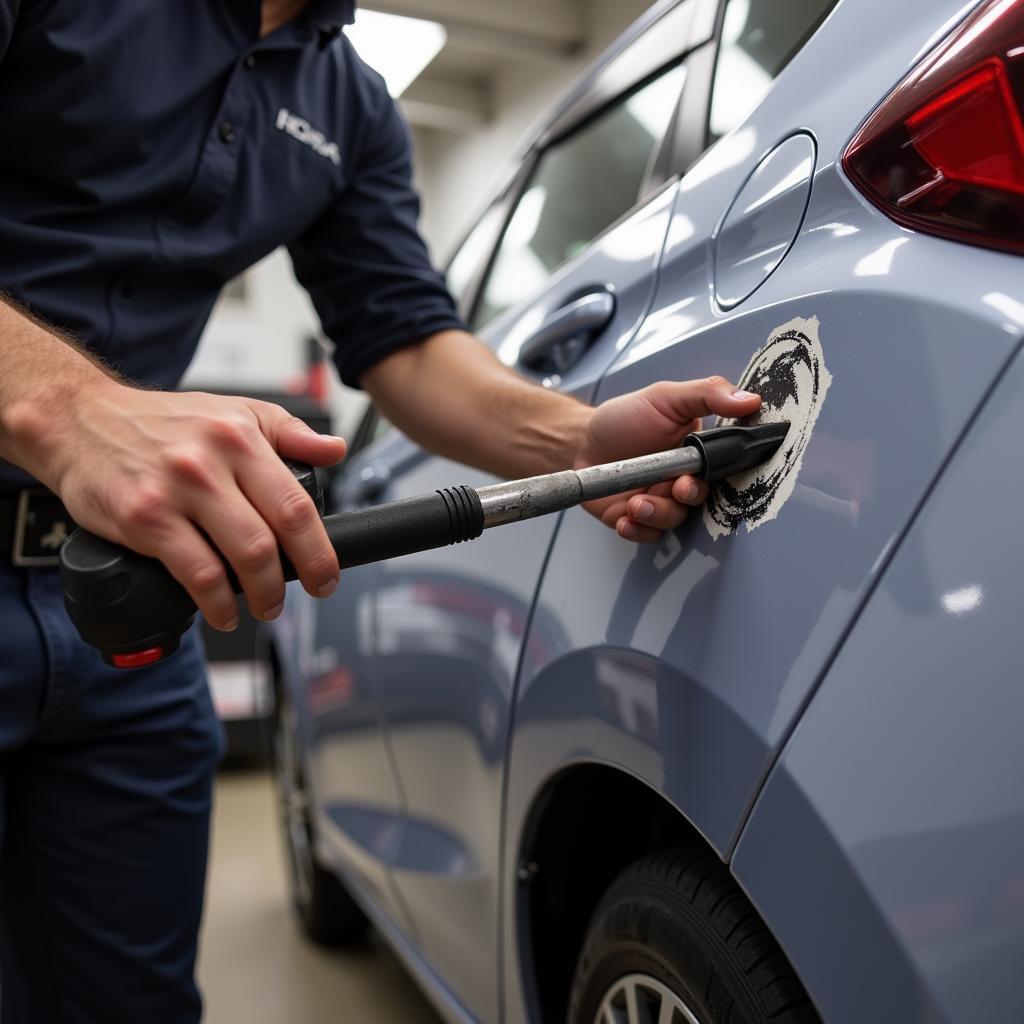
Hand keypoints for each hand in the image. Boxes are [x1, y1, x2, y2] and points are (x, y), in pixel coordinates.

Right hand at [41, 380, 346, 629]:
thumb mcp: (235, 411)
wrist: (78, 419)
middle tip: (301, 594)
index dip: (319, 549)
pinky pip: (194, 573)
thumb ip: (289, 433)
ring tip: (263, 606)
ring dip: (260, 595)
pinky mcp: (143, 518)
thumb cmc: (161, 422)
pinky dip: (216, 603)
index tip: (326, 574)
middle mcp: (210, 462)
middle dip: (296, 578)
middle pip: (272, 537)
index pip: (296, 503)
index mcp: (240, 436)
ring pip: (239, 557)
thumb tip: (334, 450)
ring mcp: (175, 491)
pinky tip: (222, 611)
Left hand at [575, 377, 760, 542]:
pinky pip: (646, 534)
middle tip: (674, 488)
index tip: (700, 472)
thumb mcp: (665, 397)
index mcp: (695, 452)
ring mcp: (659, 501)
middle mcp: (681, 479)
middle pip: (698, 499)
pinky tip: (624, 519)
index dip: (715, 474)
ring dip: (657, 515)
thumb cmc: (624, 418)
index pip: (720, 467)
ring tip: (636, 504)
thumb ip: (708, 394)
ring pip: (672, 520)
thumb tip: (750, 399)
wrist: (580, 441)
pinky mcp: (635, 518)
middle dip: (686, 497)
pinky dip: (636, 530)